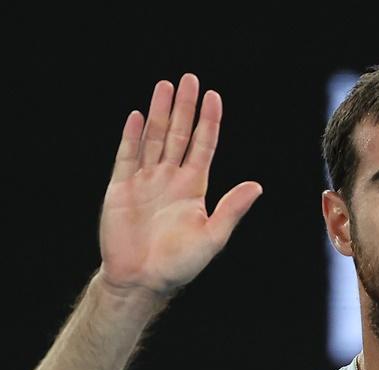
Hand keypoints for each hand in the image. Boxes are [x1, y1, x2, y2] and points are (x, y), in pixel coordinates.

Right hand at [98, 73, 262, 296]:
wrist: (142, 280)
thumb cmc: (180, 265)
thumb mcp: (212, 237)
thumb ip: (232, 209)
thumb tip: (257, 186)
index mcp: (193, 188)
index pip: (203, 146)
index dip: (208, 122)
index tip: (214, 97)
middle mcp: (170, 180)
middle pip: (178, 135)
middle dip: (184, 107)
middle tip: (189, 79)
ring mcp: (145, 182)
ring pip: (154, 139)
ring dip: (160, 113)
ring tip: (164, 86)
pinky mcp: (121, 189)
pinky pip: (127, 156)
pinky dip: (133, 136)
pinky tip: (138, 116)